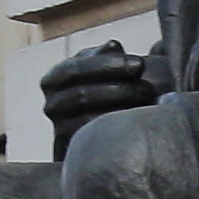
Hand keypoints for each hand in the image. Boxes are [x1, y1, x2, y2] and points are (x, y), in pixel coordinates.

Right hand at [38, 40, 161, 138]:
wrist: (109, 135)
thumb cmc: (110, 91)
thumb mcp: (106, 69)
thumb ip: (108, 56)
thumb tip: (114, 47)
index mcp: (54, 79)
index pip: (75, 69)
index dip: (108, 65)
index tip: (139, 64)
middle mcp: (51, 104)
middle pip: (82, 95)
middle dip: (119, 89)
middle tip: (148, 88)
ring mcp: (59, 129)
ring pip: (87, 119)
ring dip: (121, 109)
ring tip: (148, 103)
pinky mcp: (72, 152)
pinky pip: (92, 142)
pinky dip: (115, 132)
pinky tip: (137, 124)